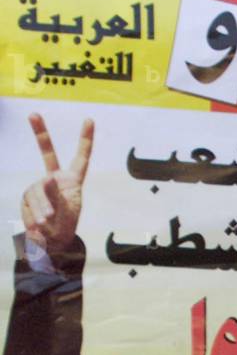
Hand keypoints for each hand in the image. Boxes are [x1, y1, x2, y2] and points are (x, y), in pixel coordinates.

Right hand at [21, 113, 92, 258]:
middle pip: (47, 153)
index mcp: (73, 181)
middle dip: (39, 133)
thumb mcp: (68, 212)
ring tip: (48, 221)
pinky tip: (39, 223)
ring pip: (41, 191)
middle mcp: (55, 179)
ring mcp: (39, 185)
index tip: (89, 120)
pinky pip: (32, 202)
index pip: (81, 158)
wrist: (50, 241)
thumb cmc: (65, 226)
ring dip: (44, 208)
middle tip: (32, 113)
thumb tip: (47, 178)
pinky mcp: (28, 195)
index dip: (85, 139)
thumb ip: (57, 195)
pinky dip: (36, 213)